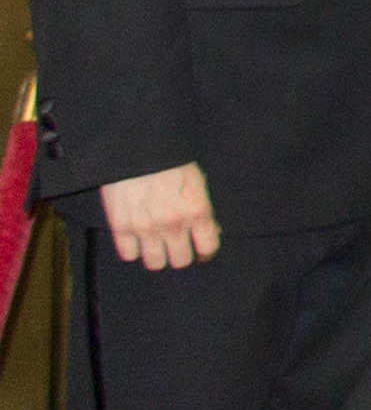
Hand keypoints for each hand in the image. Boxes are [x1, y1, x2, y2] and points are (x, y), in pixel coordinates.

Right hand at [97, 163, 218, 268]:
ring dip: (157, 255)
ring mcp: (146, 227)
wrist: (139, 146)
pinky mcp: (121, 226)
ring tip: (157, 244)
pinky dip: (133, 250)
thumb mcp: (198, 182)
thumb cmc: (171, 160)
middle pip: (181, 261)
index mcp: (197, 210)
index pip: (208, 248)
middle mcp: (173, 223)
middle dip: (181, 254)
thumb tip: (210, 232)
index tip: (201, 250)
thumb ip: (203, 210)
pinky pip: (129, 255)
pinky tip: (137, 238)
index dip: (205, 252)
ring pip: (155, 263)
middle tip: (177, 245)